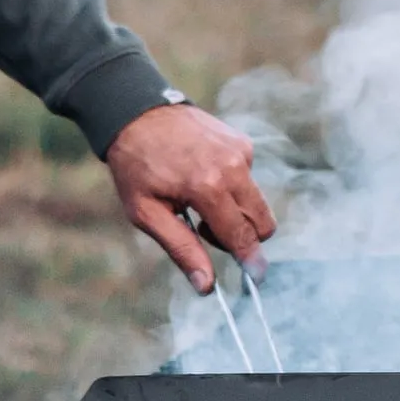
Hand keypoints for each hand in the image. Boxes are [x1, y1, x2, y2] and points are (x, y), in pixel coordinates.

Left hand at [105, 102, 276, 292]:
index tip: (255, 277)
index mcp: (207, 187)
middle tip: (206, 230)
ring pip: (257, 201)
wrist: (136, 114)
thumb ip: (181, 249)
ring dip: (236, 212)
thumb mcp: (146, 213)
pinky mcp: (242, 142)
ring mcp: (240, 151)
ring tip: (199, 201)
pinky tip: (202, 175)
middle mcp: (232, 167)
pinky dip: (233, 187)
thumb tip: (207, 286)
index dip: (250, 260)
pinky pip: (249, 178)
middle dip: (244, 236)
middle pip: (262, 220)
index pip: (241, 235)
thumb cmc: (136, 167)